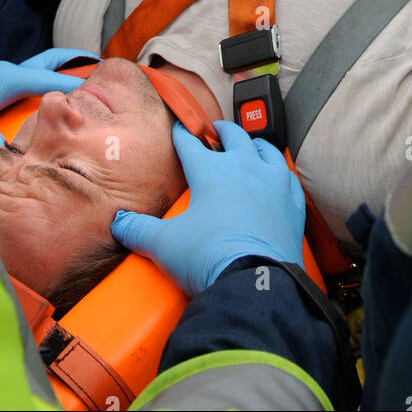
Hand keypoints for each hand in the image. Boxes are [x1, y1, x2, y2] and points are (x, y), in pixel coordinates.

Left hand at [0, 48, 96, 162]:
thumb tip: (13, 166)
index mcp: (11, 77)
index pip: (55, 80)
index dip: (81, 85)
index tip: (107, 90)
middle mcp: (9, 76)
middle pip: (49, 64)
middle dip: (74, 63)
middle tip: (99, 66)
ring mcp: (0, 85)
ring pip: (37, 77)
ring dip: (56, 80)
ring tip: (80, 91)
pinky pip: (22, 94)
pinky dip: (38, 98)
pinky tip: (44, 113)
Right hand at [111, 120, 306, 297]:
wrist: (254, 281)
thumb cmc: (208, 257)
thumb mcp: (164, 244)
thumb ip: (138, 230)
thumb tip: (119, 222)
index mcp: (210, 170)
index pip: (191, 144)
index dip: (181, 135)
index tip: (179, 129)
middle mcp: (244, 167)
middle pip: (233, 136)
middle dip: (221, 130)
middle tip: (215, 130)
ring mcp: (272, 182)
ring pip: (266, 149)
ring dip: (254, 144)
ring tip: (248, 145)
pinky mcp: (291, 203)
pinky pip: (287, 177)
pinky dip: (279, 172)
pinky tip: (277, 176)